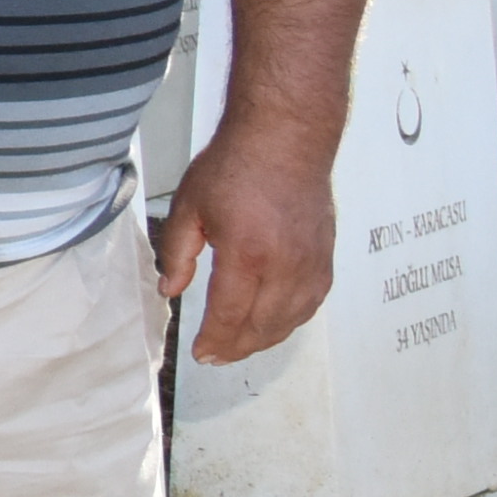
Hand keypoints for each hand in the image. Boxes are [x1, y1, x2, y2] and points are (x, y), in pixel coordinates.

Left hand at [156, 126, 338, 364]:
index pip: (230, 315)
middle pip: (262, 326)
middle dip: (236, 348)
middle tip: (215, 358)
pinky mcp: (326, 256)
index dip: (214, 341)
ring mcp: (311, 262)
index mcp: (247, 253)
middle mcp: (285, 264)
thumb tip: (170, 290)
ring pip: (291, 319)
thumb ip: (178, 254)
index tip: (200, 354)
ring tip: (240, 348)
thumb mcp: (190, 207)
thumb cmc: (236, 166)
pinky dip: (292, 320)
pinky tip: (274, 325)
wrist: (287, 138)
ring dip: (265, 340)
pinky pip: (312, 302)